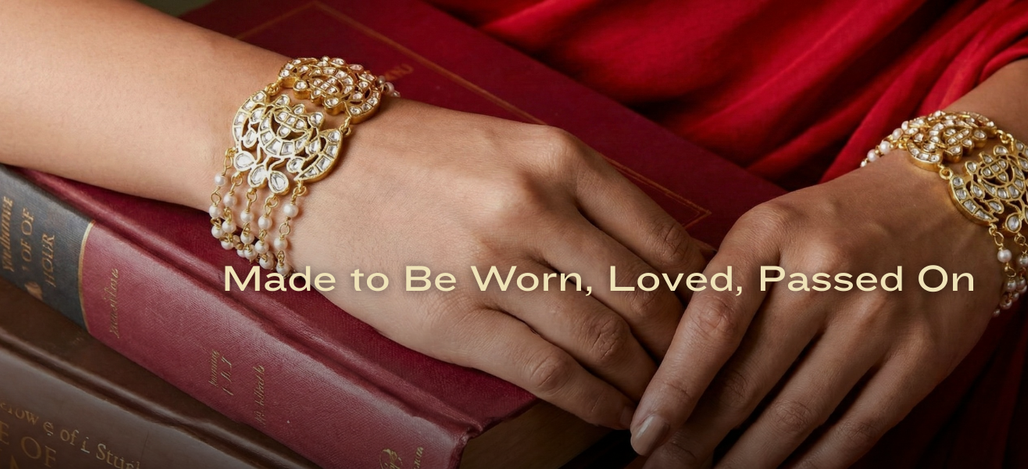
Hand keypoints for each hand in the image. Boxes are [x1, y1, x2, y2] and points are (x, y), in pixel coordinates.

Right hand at [288, 99, 706, 428]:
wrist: (315, 169)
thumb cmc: (422, 162)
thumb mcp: (517, 151)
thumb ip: (588, 199)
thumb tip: (668, 264)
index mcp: (561, 159)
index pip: (664, 239)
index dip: (700, 294)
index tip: (712, 324)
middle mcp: (535, 207)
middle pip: (644, 296)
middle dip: (682, 348)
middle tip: (697, 376)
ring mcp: (494, 266)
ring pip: (603, 341)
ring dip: (644, 383)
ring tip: (660, 405)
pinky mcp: (455, 320)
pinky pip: (549, 373)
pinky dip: (595, 402)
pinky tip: (613, 414)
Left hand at [629, 152, 1000, 466]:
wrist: (951, 202)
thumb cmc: (840, 225)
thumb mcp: (773, 228)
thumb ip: (722, 287)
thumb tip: (662, 376)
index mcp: (773, 231)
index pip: (712, 322)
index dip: (672, 388)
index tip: (644, 433)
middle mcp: (828, 271)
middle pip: (748, 381)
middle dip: (699, 440)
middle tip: (668, 467)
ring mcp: (880, 316)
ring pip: (796, 416)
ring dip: (747, 462)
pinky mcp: (922, 356)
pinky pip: (854, 431)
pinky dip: (810, 465)